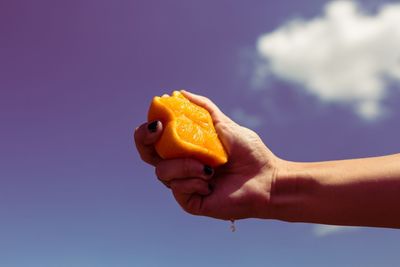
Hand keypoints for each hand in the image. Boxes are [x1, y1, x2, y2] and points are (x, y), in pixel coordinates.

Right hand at [134, 91, 280, 220]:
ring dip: (184, 165)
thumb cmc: (249, 152)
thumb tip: (180, 93)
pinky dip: (193, 181)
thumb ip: (204, 109)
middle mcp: (180, 167)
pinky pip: (177, 189)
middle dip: (145, 141)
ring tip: (208, 167)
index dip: (147, 131)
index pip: (155, 141)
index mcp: (185, 149)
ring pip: (162, 173)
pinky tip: (211, 183)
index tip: (157, 121)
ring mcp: (183, 184)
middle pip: (148, 155)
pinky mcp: (190, 202)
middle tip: (158, 130)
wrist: (266, 178)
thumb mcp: (224, 125)